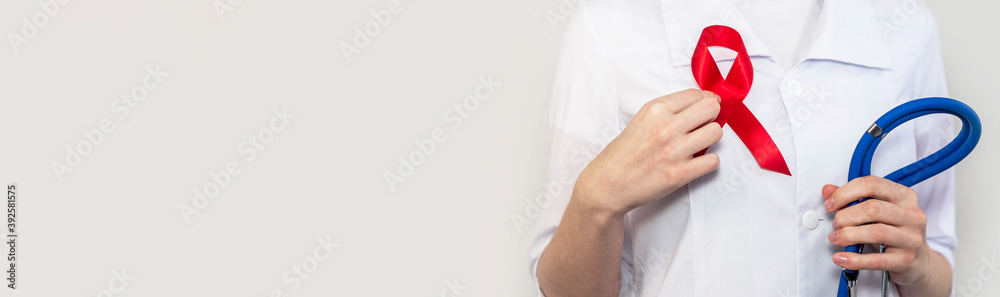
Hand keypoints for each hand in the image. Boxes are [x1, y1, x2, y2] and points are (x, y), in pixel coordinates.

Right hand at [573, 89, 722, 215]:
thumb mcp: (642, 119)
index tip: (705, 108)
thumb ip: (670, 110)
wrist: (607, 184)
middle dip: (712, 116)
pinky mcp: (679, 174)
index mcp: (655, 110)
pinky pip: (713, 161)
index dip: (705, 101)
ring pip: (716, 132)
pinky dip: (708, 162)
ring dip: (711, 139)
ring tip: (697, 145)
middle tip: (702, 126)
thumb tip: (706, 100)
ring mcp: (673, 151)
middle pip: (711, 108)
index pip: (696, 94)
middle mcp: (665, 127)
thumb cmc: (624, 153)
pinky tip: (695, 163)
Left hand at [822, 176, 932, 285]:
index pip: (872, 184)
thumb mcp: (876, 212)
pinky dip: (854, 259)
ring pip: (876, 232)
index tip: (830, 204)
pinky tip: (841, 258)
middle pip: (873, 208)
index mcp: (904, 196)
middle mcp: (912, 215)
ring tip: (835, 238)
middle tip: (836, 224)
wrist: (917, 261)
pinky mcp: (906, 260)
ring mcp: (911, 238)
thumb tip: (827, 190)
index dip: (845, 193)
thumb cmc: (893, 231)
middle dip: (846, 216)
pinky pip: (877, 260)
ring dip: (848, 235)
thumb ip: (851, 198)